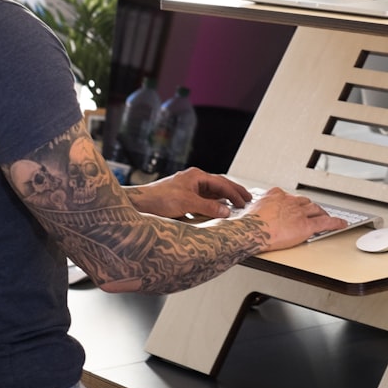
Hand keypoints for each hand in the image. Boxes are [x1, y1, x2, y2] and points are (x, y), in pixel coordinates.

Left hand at [125, 168, 252, 218]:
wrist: (139, 204)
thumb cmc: (160, 199)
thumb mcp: (187, 203)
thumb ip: (208, 207)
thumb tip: (226, 211)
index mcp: (196, 176)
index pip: (221, 183)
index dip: (234, 193)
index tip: (245, 202)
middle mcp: (194, 180)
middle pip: (219, 185)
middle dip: (233, 192)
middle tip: (248, 199)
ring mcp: (188, 188)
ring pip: (211, 193)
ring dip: (224, 199)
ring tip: (236, 205)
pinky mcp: (183, 198)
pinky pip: (203, 200)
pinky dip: (213, 204)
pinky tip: (217, 210)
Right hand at [239, 188, 346, 250]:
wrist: (252, 231)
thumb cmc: (248, 224)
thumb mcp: (252, 209)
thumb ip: (260, 209)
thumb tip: (257, 214)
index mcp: (276, 195)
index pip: (290, 197)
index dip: (295, 203)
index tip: (296, 206)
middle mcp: (290, 201)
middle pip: (305, 202)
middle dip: (310, 207)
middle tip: (314, 212)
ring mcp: (299, 213)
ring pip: (316, 210)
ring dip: (322, 213)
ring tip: (327, 217)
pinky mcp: (306, 226)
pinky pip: (325, 223)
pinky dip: (336, 223)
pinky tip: (342, 224)